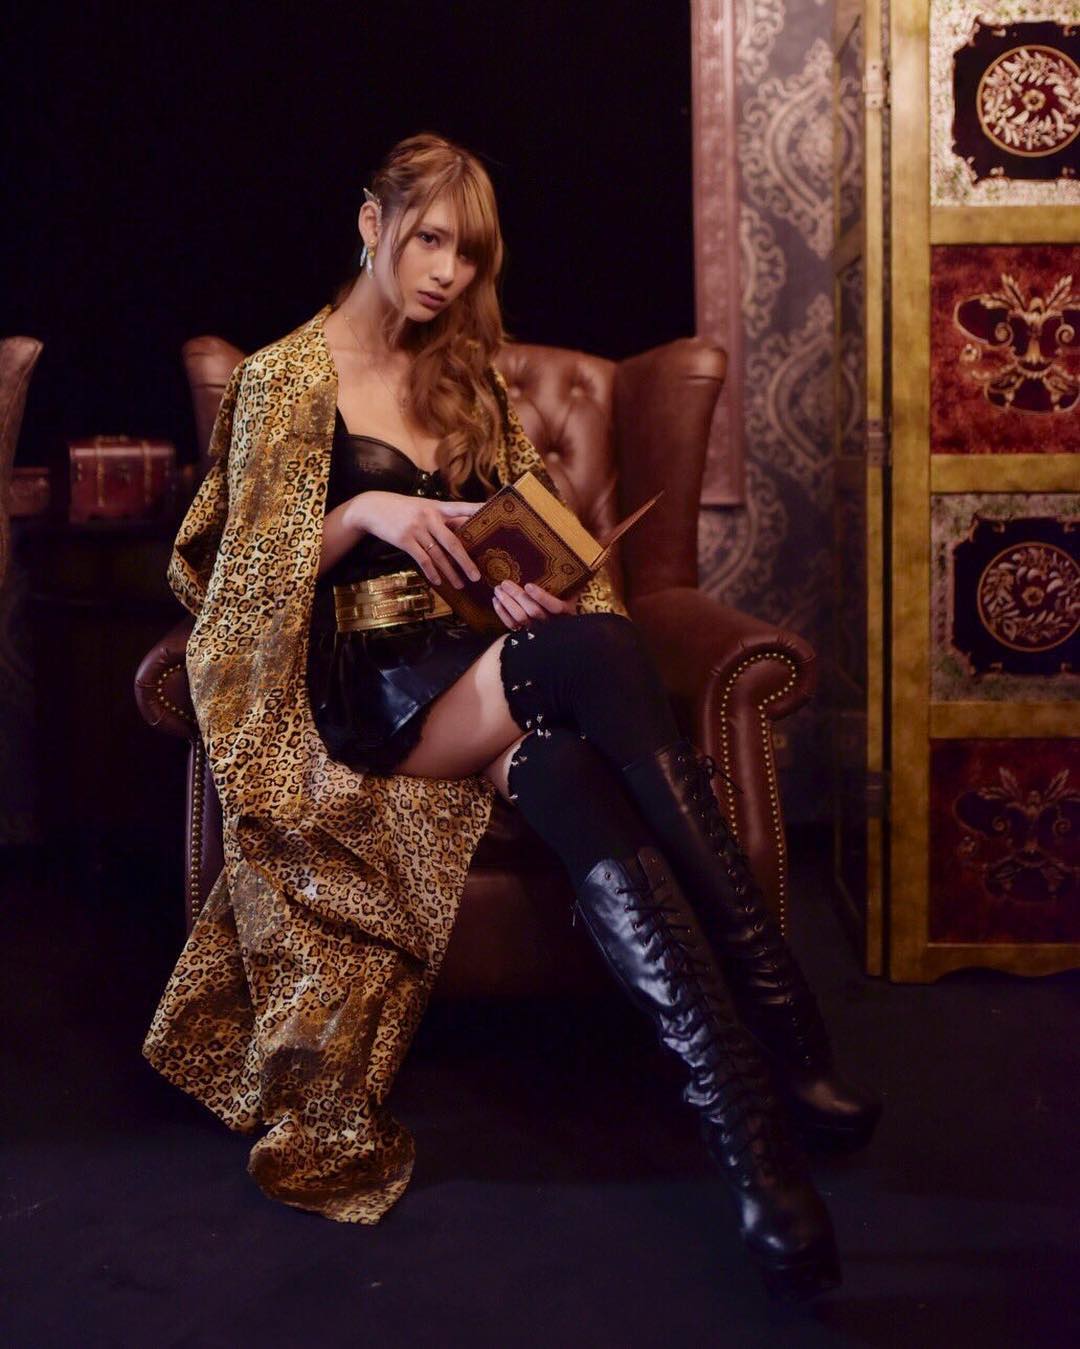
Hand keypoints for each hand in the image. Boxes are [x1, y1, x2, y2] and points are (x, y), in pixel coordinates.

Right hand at [347, 491, 482, 588]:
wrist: (372, 507)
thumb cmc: (401, 509)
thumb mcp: (422, 507)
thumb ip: (440, 518)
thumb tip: (460, 533)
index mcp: (437, 506)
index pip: (462, 508)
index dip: (478, 510)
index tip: (495, 513)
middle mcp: (430, 516)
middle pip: (453, 541)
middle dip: (466, 561)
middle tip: (476, 576)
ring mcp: (417, 528)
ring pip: (439, 555)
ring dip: (450, 572)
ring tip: (460, 584)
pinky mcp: (405, 539)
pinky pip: (423, 559)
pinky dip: (432, 572)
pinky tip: (438, 581)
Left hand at [492, 578, 577, 629]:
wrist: (558, 627)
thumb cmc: (565, 601)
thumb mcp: (573, 593)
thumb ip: (573, 581)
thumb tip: (579, 561)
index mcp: (566, 612)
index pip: (555, 607)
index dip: (542, 597)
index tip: (529, 586)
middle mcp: (552, 623)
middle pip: (533, 612)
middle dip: (517, 596)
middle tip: (505, 582)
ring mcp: (537, 630)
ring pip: (520, 619)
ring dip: (507, 603)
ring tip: (498, 589)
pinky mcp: (524, 634)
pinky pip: (511, 626)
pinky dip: (502, 614)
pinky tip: (495, 601)